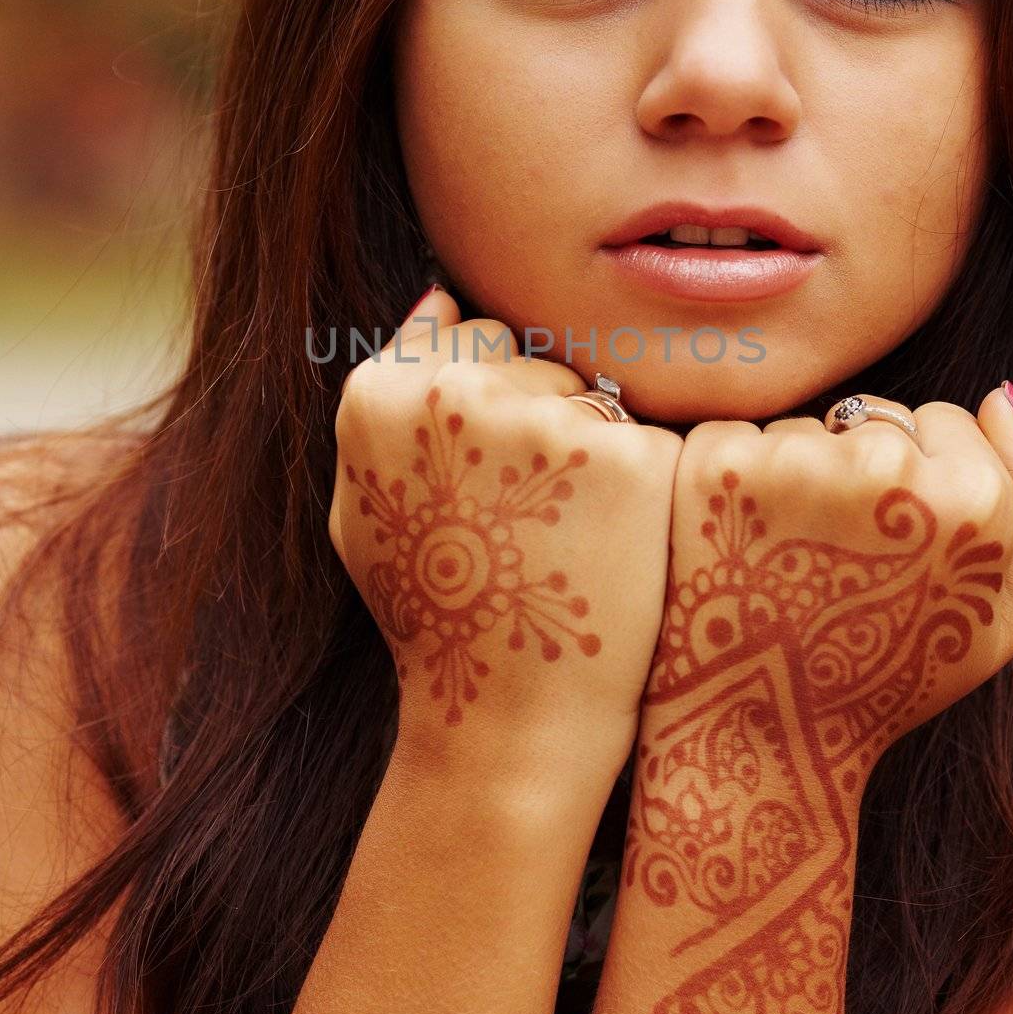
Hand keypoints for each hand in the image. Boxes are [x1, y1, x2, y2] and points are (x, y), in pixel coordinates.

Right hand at [328, 287, 682, 787]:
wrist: (507, 717)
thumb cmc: (437, 612)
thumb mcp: (369, 503)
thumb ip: (391, 391)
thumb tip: (439, 296)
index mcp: (382, 395)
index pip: (468, 334)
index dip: (486, 408)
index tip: (484, 485)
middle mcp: (457, 390)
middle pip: (533, 354)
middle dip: (540, 414)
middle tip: (529, 519)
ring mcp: (543, 418)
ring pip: (591, 390)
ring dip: (591, 447)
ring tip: (565, 538)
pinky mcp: (624, 453)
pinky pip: (643, 436)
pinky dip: (639, 486)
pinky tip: (611, 547)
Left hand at [641, 389, 1012, 807]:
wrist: (761, 727)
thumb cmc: (889, 674)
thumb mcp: (1004, 615)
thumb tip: (1002, 397)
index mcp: (970, 497)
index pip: (947, 421)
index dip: (923, 484)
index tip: (897, 548)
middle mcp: (883, 465)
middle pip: (875, 416)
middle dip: (860, 470)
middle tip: (839, 563)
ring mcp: (792, 460)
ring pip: (805, 428)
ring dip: (795, 474)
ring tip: (789, 562)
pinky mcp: (716, 465)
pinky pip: (736, 434)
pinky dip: (734, 480)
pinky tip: (739, 546)